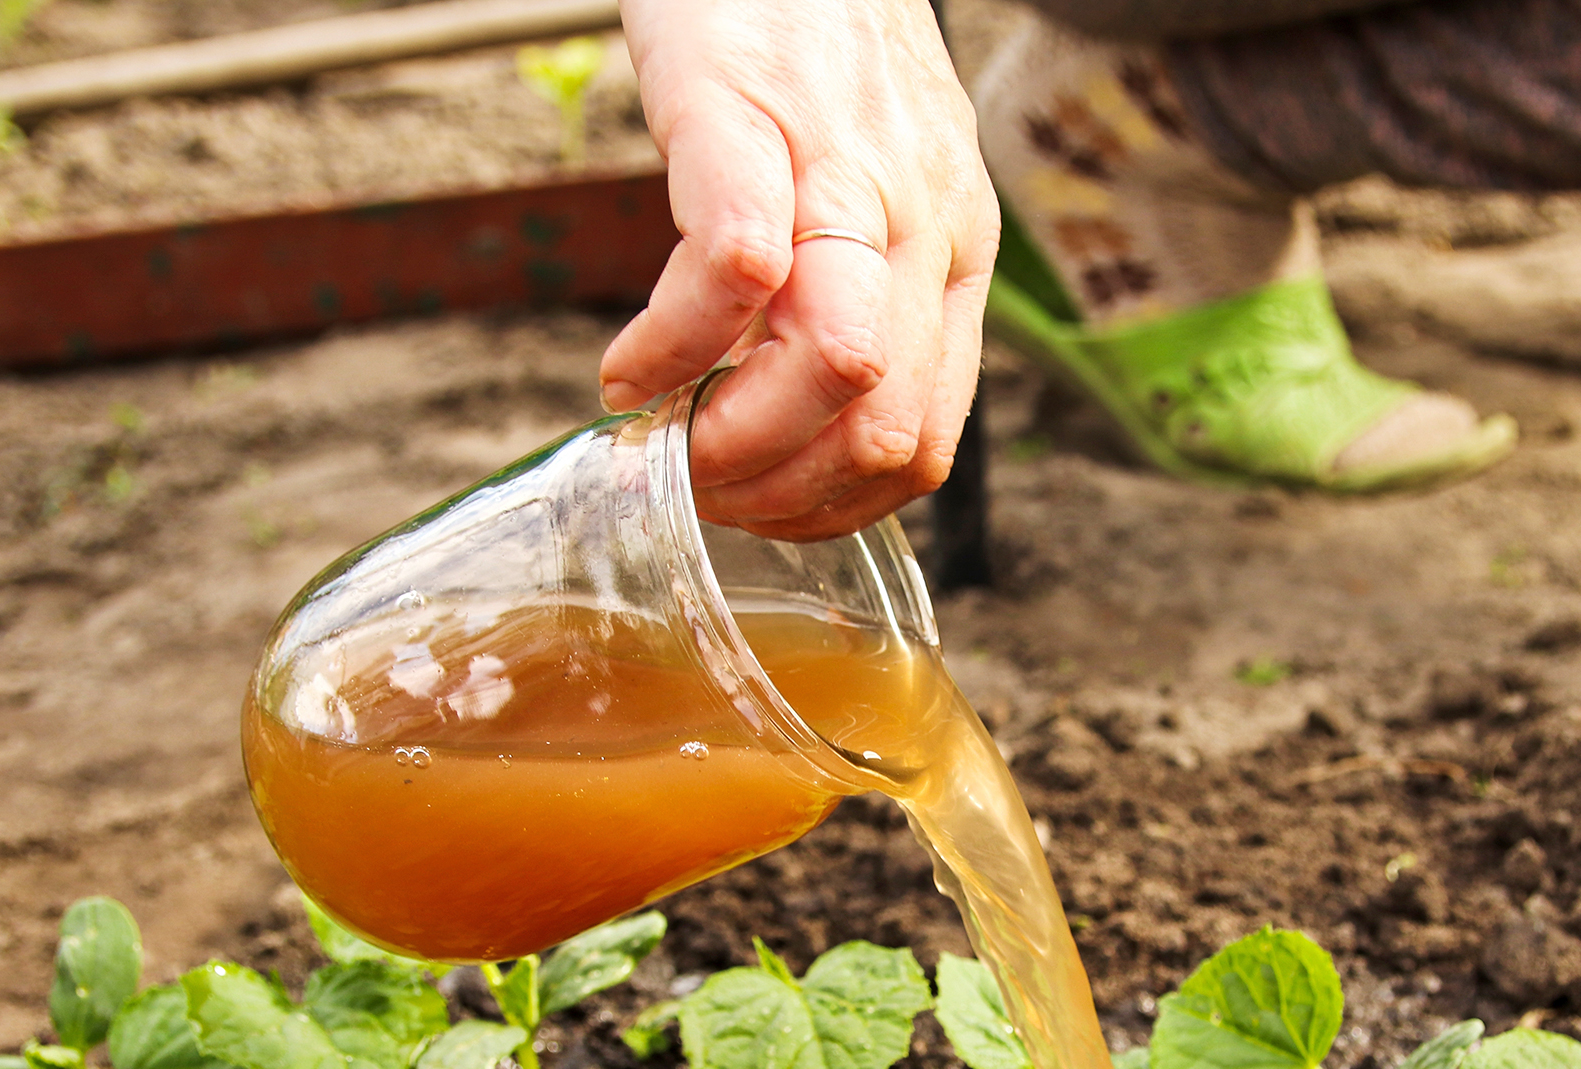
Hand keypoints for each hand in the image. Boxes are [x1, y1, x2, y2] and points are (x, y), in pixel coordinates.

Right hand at [603, 0, 997, 539]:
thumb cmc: (812, 51)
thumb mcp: (880, 187)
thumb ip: (860, 297)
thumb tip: (798, 425)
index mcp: (953, 251)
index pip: (925, 439)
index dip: (831, 506)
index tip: (752, 506)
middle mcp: (921, 219)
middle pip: (882, 424)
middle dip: (775, 491)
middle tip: (695, 483)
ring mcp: (840, 166)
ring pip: (837, 365)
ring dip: (729, 440)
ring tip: (660, 436)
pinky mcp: (745, 114)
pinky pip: (736, 268)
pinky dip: (670, 348)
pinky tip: (628, 367)